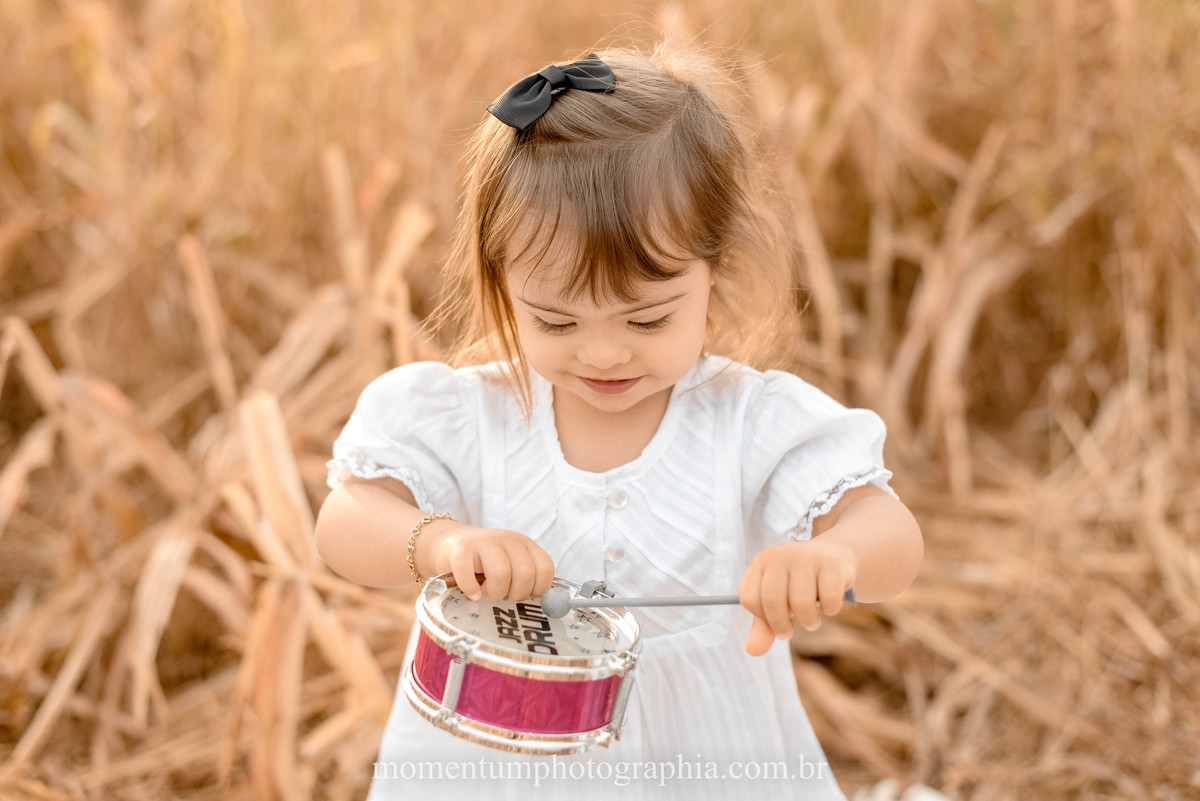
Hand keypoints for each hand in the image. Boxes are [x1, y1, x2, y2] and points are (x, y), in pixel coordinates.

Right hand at [433, 524, 554, 601]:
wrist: (450, 544)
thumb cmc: (485, 565)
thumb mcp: (511, 566)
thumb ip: (528, 580)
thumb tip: (548, 605)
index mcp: (525, 544)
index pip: (545, 568)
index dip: (538, 589)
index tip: (526, 595)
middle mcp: (508, 539)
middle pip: (525, 573)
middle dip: (516, 593)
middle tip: (504, 593)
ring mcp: (484, 541)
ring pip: (501, 573)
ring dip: (495, 591)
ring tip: (487, 590)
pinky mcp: (461, 548)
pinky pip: (469, 573)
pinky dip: (471, 589)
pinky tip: (473, 593)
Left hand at [738, 539, 857, 655]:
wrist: (834, 558)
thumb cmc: (799, 584)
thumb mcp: (777, 603)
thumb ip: (763, 626)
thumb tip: (752, 651)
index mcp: (761, 563)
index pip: (749, 598)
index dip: (762, 618)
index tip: (774, 622)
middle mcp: (781, 556)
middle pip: (772, 600)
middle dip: (781, 625)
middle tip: (789, 633)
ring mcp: (806, 557)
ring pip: (801, 602)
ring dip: (809, 621)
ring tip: (812, 621)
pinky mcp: (831, 563)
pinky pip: (828, 599)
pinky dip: (830, 610)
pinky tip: (829, 604)